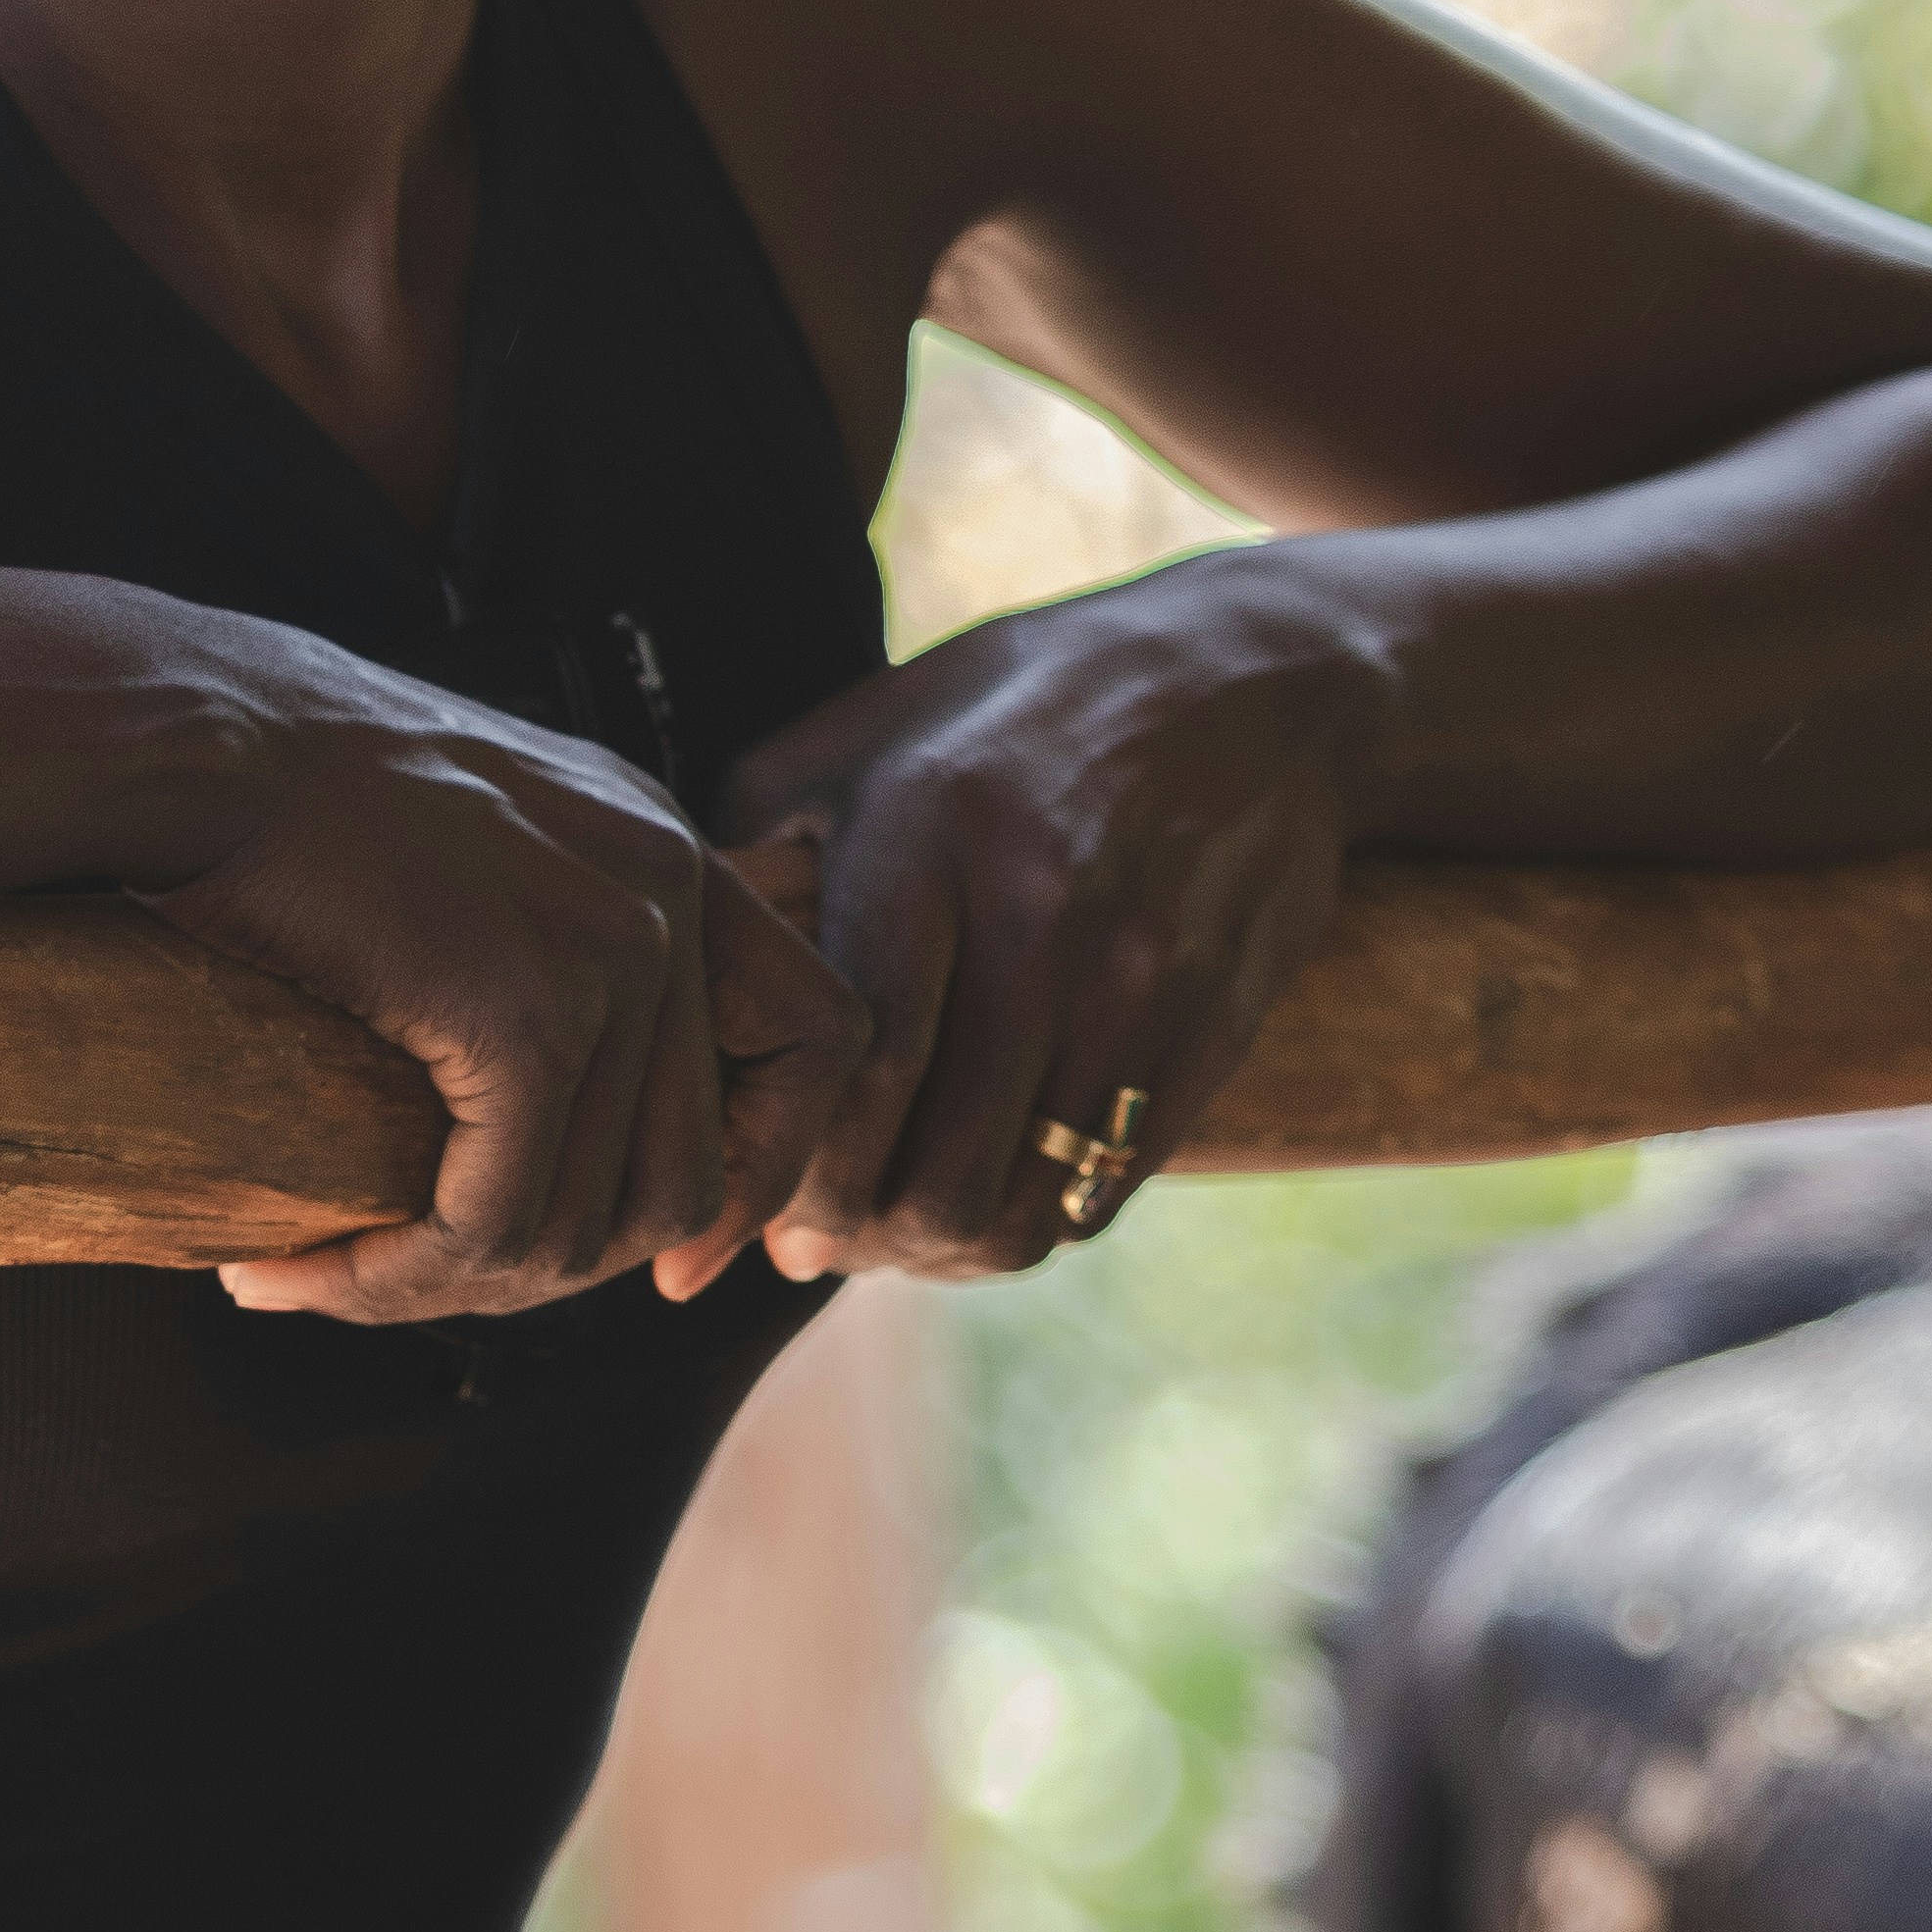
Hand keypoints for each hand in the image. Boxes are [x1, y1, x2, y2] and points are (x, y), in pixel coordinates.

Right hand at [135, 666, 871, 1323]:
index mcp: (662, 850)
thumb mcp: (467, 836)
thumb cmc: (280, 785)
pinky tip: (306, 1270)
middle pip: (692, 1172)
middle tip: (421, 1275)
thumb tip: (537, 1100)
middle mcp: (667, 891)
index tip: (676, 1260)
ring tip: (335, 1276)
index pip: (823, 1036)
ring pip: (591, 1222)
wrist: (200, 736)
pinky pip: (499, 1218)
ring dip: (456, 1285)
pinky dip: (402, 1276)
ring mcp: (613, 951)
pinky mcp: (527, 1014)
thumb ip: (540, 933)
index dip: (770, 1167)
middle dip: (560, 1263)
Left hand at [717, 555, 1385, 1280]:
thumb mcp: (870, 729)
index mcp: (929, 832)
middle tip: (803, 1235)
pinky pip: (1097, 1192)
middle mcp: (1037, 919)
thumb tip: (677, 982)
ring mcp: (1137, 986)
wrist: (1255, 681)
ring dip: (932, 1251)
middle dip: (845, 1234)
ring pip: (1015, 1209)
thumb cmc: (1020, 707)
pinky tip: (979, 1196)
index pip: (843, 1065)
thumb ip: (760, 844)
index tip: (718, 1225)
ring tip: (886, 1231)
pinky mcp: (1209, 1032)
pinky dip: (1023, 1225)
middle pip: (928, 1169)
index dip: (770, 1174)